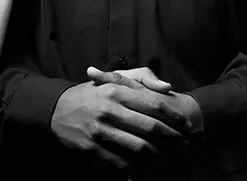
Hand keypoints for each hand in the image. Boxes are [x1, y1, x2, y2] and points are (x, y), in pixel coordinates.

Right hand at [50, 72, 190, 173]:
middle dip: (173, 138)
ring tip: (171, 157)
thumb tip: (167, 87)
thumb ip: (143, 78)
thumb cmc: (93, 91)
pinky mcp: (92, 149)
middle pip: (150, 127)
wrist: (58, 108)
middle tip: (186, 145)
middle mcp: (110, 110)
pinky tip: (147, 169)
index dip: (174, 117)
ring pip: (139, 148)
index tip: (188, 126)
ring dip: (159, 155)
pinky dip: (136, 168)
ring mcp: (101, 131)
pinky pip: (121, 163)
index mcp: (118, 91)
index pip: (154, 104)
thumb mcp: (115, 78)